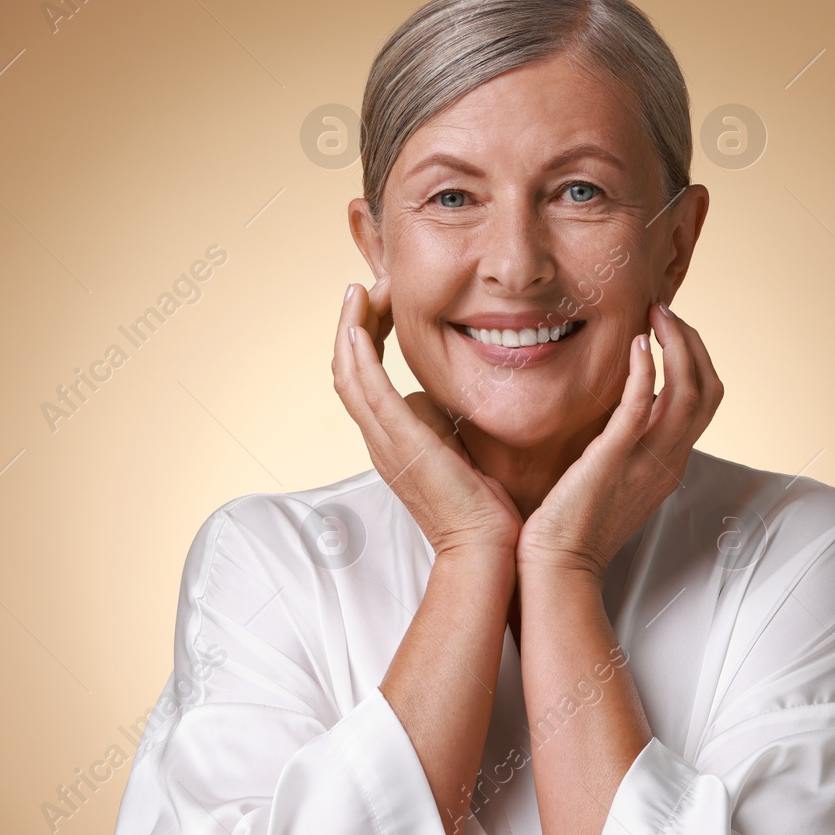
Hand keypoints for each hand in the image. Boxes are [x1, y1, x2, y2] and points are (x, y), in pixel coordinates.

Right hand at [332, 276, 522, 559]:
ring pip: (347, 372)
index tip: (384, 302)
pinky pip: (366, 390)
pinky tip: (359, 323)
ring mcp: (384, 440)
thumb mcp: (460, 448)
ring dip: (350, 327)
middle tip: (370, 286)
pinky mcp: (398, 442)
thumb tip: (440, 394)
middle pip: (347, 367)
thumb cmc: (484, 506)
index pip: (365, 375)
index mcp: (393, 437)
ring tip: (361, 290)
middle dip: (355, 322)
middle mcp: (380, 437)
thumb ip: (444, 419)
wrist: (488, 548)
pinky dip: (357, 354)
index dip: (369, 334)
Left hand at [517, 303, 723, 579]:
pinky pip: (642, 407)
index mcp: (671, 463)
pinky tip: (636, 344)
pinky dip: (646, 371)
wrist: (557, 566)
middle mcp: (670, 461)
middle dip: (692, 342)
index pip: (705, 399)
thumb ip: (626, 444)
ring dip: (676, 345)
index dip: (695, 357)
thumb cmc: (573, 523)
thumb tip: (619, 410)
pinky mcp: (615, 459)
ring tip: (655, 316)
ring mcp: (648, 462)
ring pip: (688, 392)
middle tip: (664, 311)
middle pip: (708, 389)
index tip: (668, 329)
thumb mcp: (614, 478)